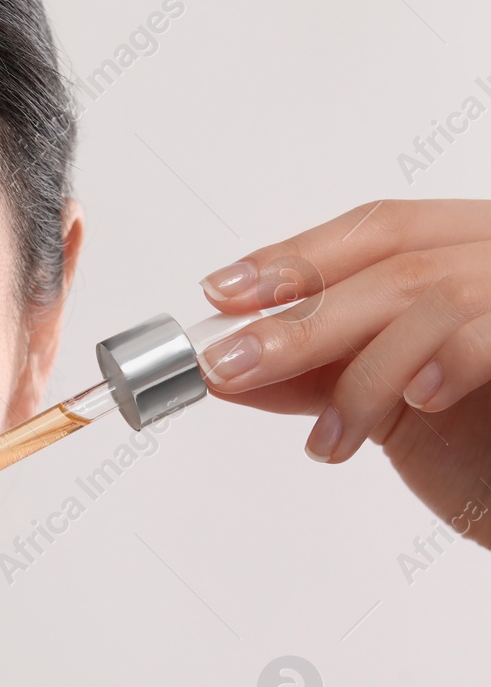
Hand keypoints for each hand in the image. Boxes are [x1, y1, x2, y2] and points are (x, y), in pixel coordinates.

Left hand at [195, 199, 490, 550]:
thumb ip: (321, 377)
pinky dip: (442, 364)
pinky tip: (419, 404)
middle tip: (230, 364)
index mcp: (475, 256)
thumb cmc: (490, 457)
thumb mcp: (393, 409)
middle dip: (299, 318)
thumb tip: (228, 367)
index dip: (296, 257)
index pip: (381, 229)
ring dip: (362, 372)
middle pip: (395, 259)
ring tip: (331, 440)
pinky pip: (490, 332)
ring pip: (435, 293)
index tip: (223, 293)